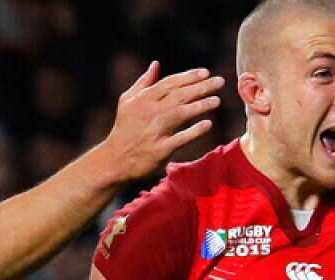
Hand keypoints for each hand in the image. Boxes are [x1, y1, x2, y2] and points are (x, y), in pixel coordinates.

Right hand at [101, 62, 222, 180]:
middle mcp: (148, 112)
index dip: (188, 77)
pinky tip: (208, 124)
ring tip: (217, 100)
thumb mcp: (127, 102)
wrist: (114, 159)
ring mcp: (154, 131)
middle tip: (220, 81)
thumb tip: (156, 64)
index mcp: (142, 99)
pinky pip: (179, 139)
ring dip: (199, 106)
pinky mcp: (159, 150)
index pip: (169, 83)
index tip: (206, 72)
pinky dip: (194, 131)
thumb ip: (143, 82)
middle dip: (200, 87)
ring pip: (179, 114)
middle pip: (178, 96)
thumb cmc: (124, 128)